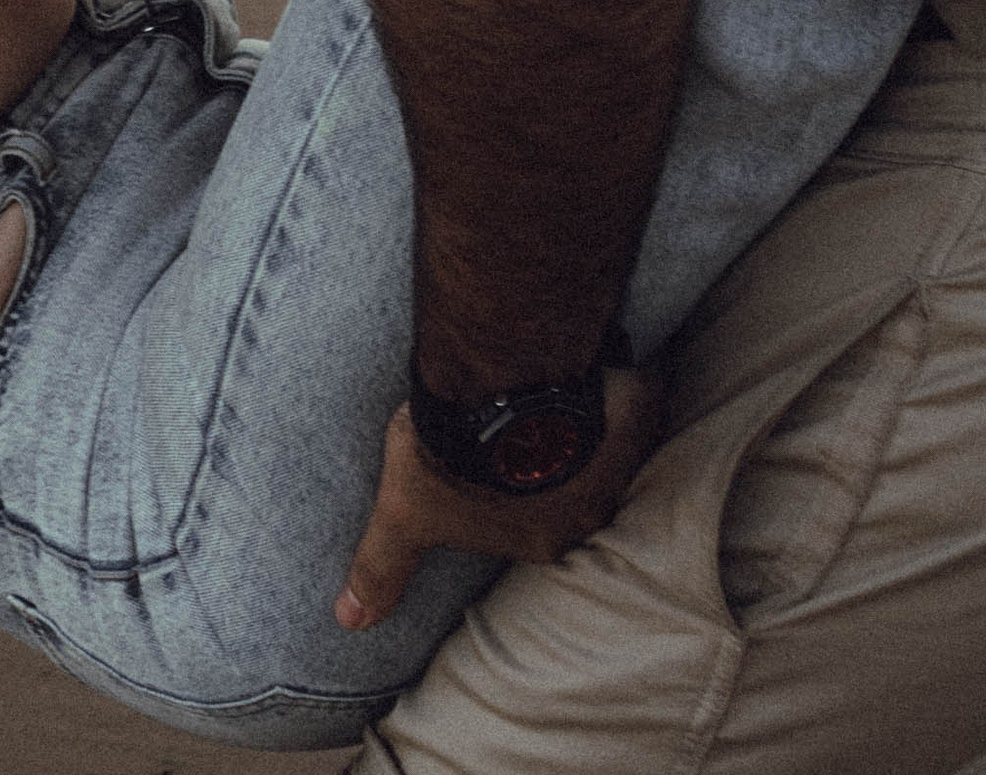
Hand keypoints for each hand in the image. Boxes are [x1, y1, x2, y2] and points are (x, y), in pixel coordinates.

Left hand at [335, 372, 666, 630]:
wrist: (495, 381)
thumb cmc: (448, 454)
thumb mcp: (403, 511)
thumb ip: (382, 567)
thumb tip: (350, 621)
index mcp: (543, 539)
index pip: (531, 523)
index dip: (509, 490)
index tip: (493, 460)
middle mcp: (591, 510)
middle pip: (574, 486)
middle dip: (552, 459)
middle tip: (520, 419)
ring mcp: (619, 460)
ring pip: (606, 445)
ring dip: (584, 425)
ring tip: (549, 388)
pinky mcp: (634, 409)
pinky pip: (635, 403)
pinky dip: (618, 388)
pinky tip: (594, 364)